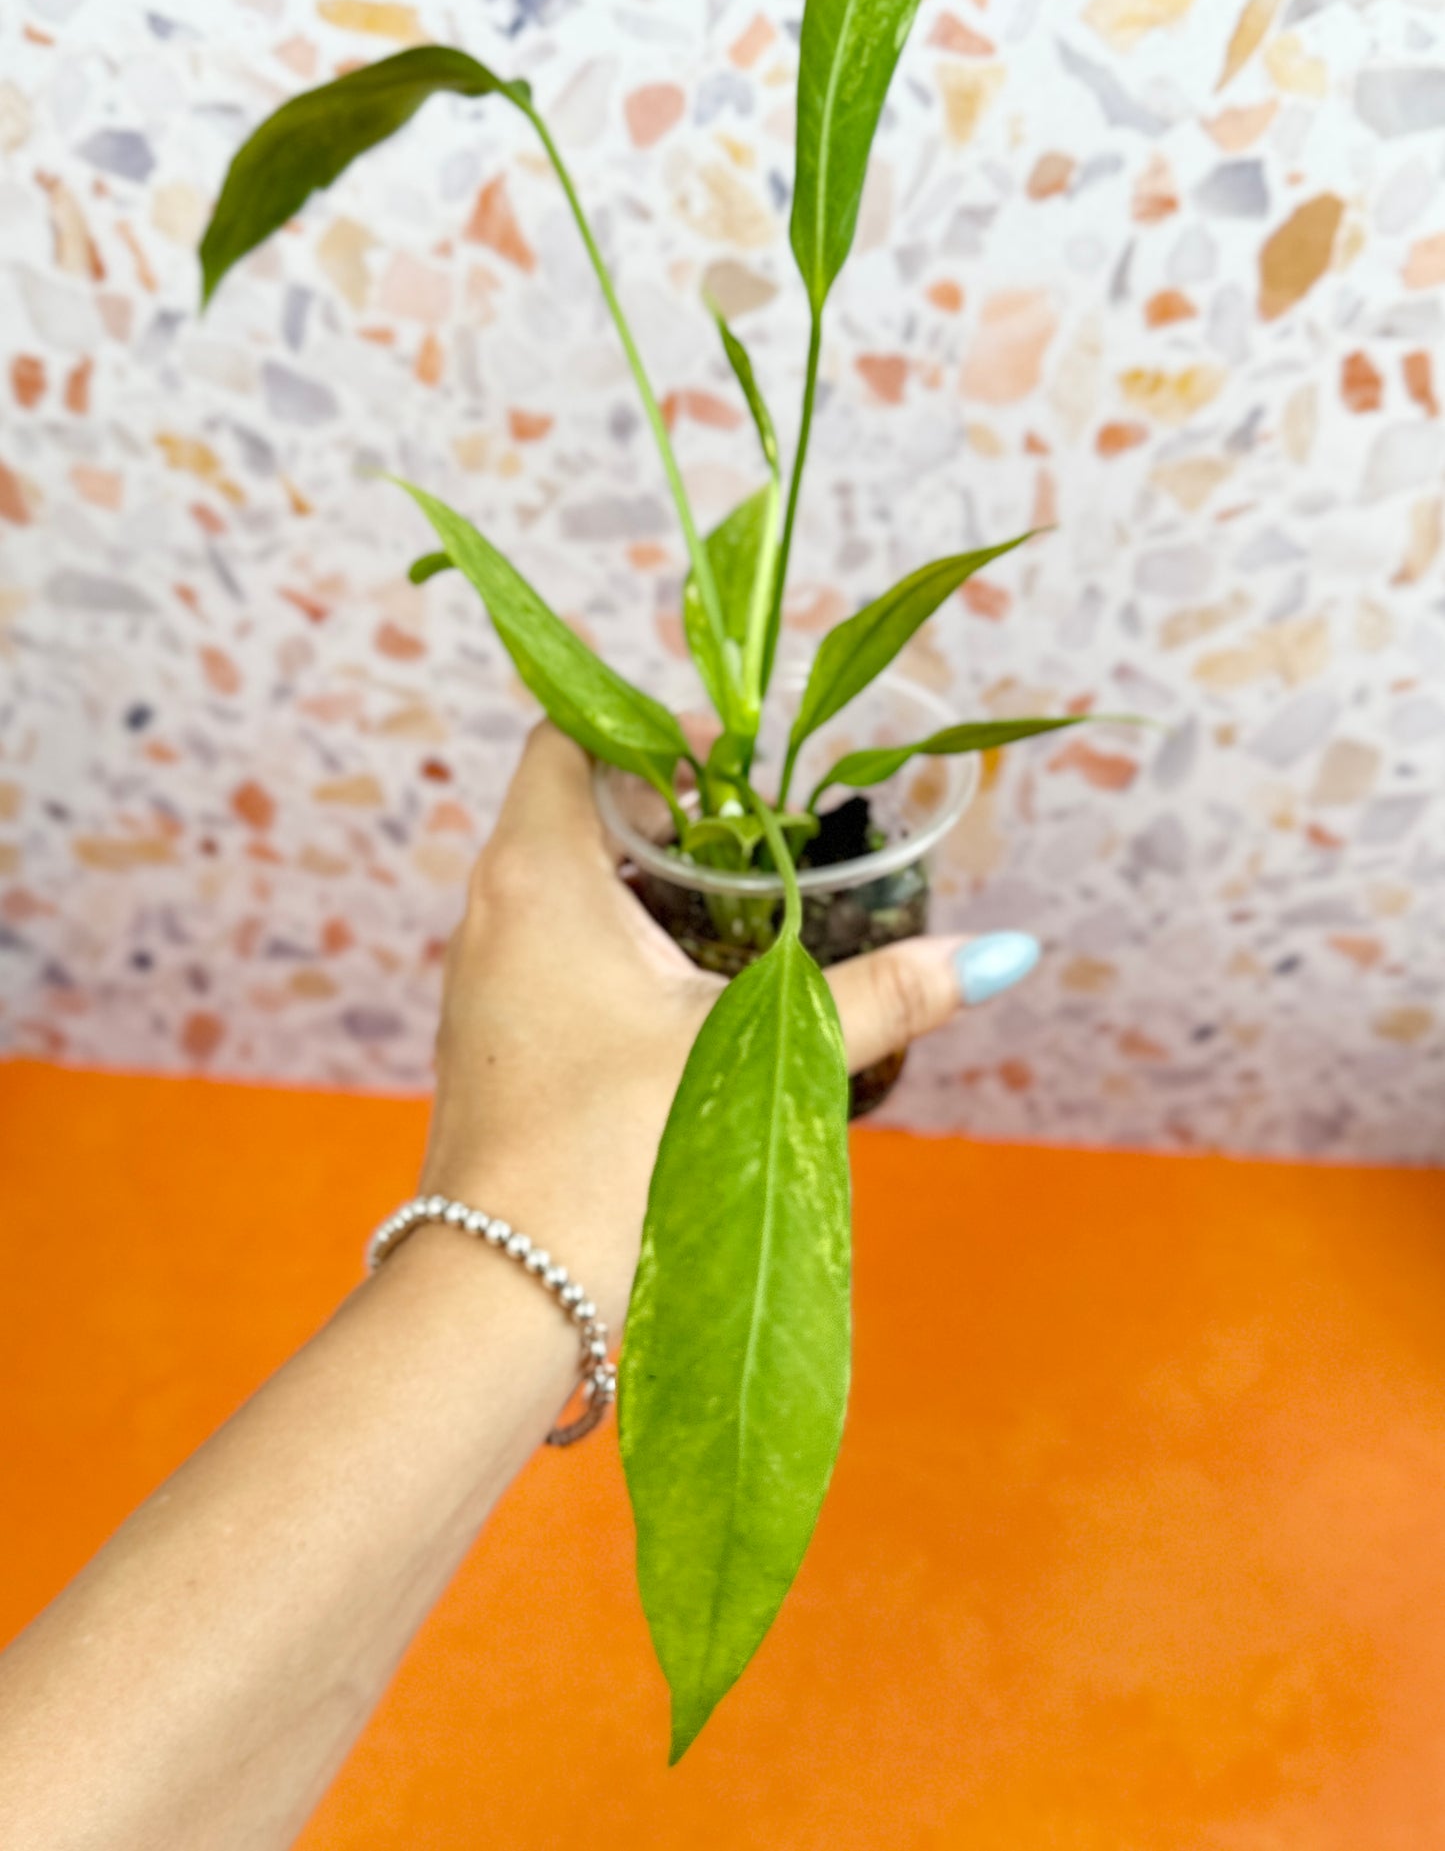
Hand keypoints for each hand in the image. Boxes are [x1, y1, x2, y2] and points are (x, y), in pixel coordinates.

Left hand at [422, 724, 1037, 1327]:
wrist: (502, 1301)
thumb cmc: (610, 1156)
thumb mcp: (754, 1056)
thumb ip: (879, 998)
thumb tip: (996, 955)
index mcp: (537, 876)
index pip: (572, 737)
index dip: (654, 729)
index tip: (741, 762)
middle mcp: (493, 912)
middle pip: (575, 804)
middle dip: (673, 806)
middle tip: (765, 832)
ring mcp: (484, 979)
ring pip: (565, 880)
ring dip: (648, 876)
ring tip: (747, 904)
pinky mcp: (495, 1039)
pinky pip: (554, 945)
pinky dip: (621, 937)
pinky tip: (695, 988)